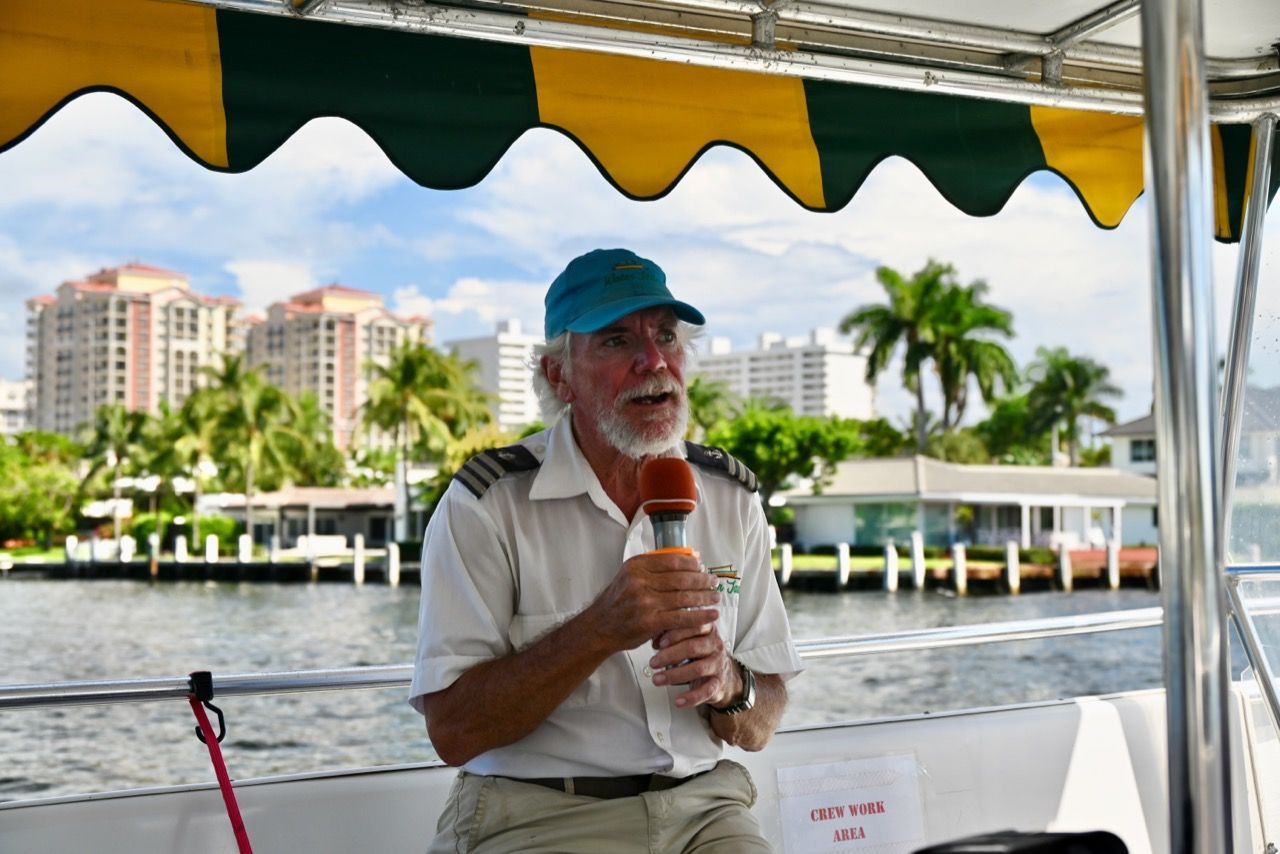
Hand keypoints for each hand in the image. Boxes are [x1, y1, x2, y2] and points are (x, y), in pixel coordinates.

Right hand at [583, 552, 718, 652]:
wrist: (599, 627)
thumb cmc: (618, 602)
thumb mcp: (628, 576)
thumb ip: (652, 567)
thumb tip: (687, 559)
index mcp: (636, 566)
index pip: (673, 560)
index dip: (692, 564)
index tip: (702, 566)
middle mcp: (639, 581)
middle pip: (681, 578)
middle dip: (702, 580)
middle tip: (714, 581)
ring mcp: (644, 602)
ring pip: (684, 597)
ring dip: (705, 597)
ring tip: (715, 597)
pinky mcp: (650, 622)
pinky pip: (682, 618)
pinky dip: (700, 616)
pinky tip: (712, 615)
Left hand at [648, 624, 739, 709]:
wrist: (723, 675)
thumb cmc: (700, 654)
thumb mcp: (689, 639)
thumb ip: (673, 635)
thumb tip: (654, 639)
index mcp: (708, 630)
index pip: (693, 627)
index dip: (675, 634)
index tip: (659, 643)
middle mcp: (715, 646)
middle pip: (693, 647)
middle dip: (670, 655)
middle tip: (653, 662)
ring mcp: (718, 665)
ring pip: (698, 669)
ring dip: (674, 675)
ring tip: (657, 679)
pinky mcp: (718, 684)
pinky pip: (706, 691)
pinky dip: (691, 697)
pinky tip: (678, 701)